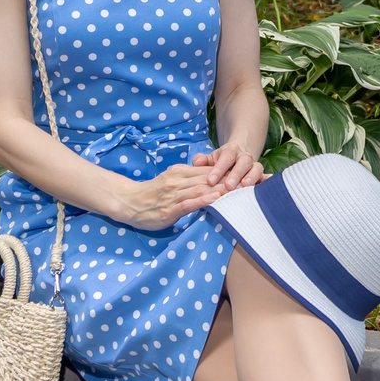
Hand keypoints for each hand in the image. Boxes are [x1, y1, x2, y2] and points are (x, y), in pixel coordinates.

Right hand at [107, 162, 236, 230]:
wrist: (128, 202)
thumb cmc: (151, 194)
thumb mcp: (172, 181)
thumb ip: (190, 180)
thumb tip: (211, 182)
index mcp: (180, 172)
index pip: (209, 171)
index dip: (229, 172)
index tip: (247, 175)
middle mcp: (179, 180)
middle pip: (209, 179)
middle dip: (231, 180)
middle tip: (251, 182)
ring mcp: (173, 194)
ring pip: (202, 189)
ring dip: (222, 189)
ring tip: (240, 189)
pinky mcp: (169, 209)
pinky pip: (188, 203)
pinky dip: (203, 200)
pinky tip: (216, 199)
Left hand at [190, 140, 265, 193]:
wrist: (238, 158)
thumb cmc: (221, 162)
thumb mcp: (211, 159)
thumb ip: (202, 160)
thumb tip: (197, 162)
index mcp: (230, 151)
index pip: (225, 157)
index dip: (218, 169)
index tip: (210, 180)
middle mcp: (244, 157)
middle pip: (243, 162)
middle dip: (236, 174)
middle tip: (228, 186)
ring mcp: (254, 165)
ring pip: (256, 168)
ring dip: (251, 177)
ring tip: (244, 187)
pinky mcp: (261, 175)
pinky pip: (266, 176)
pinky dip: (268, 180)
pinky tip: (269, 185)